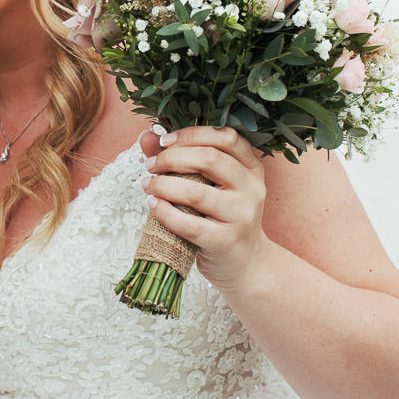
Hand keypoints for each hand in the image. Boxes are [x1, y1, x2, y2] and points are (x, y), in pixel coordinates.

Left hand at [141, 125, 268, 293]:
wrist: (245, 264)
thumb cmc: (222, 218)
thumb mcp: (211, 185)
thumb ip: (180, 157)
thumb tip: (146, 136)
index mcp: (252, 167)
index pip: (226, 137)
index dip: (192, 134)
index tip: (164, 140)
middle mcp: (252, 188)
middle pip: (209, 159)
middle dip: (172, 158)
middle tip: (150, 166)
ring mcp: (242, 215)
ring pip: (196, 192)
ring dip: (163, 185)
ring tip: (148, 185)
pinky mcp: (226, 241)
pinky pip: (189, 224)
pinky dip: (166, 212)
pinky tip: (153, 205)